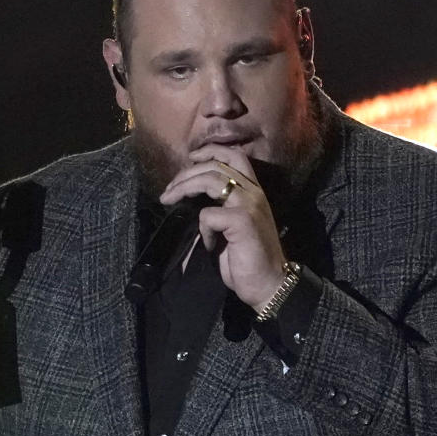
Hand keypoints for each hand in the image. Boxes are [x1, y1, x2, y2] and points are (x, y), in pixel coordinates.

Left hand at [159, 144, 284, 310]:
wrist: (268, 285)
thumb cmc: (248, 261)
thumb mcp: (231, 229)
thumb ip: (217, 210)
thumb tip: (187, 202)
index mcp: (253, 191)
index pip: (234, 155)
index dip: (210, 150)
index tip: (191, 157)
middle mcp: (253, 192)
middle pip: (215, 165)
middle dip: (186, 173)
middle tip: (168, 190)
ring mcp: (249, 204)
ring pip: (210, 181)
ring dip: (184, 188)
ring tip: (168, 199)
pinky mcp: (242, 220)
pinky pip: (208, 214)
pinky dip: (202, 228)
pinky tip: (207, 243)